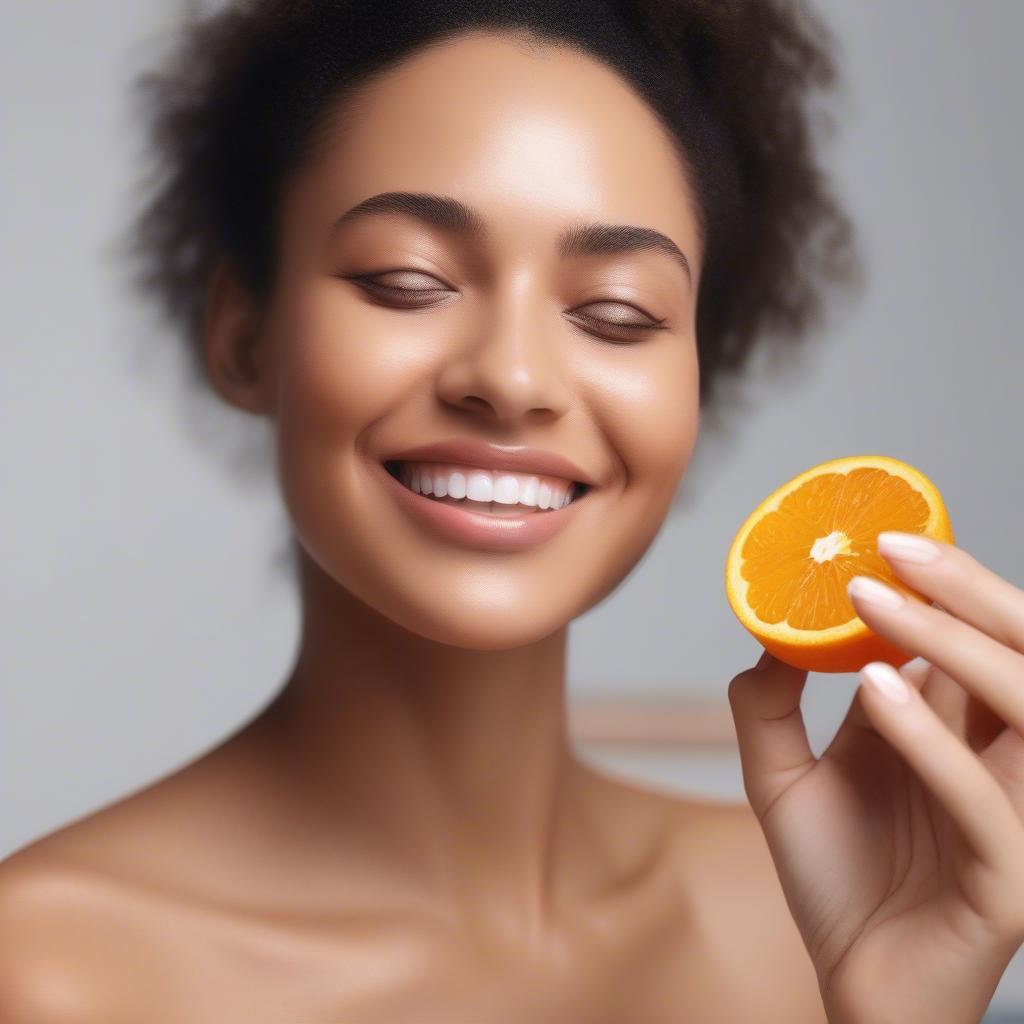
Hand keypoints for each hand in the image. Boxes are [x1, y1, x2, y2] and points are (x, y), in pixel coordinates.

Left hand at [727, 532, 1023, 1023]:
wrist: (851, 985)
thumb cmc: (836, 879)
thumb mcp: (783, 779)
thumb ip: (770, 707)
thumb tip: (760, 637)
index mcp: (958, 734)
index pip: (976, 640)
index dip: (946, 584)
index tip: (882, 536)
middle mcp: (1000, 764)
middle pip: (1019, 658)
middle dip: (968, 593)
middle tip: (892, 547)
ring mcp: (1015, 817)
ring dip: (951, 646)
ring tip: (873, 601)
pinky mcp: (1010, 879)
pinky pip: (986, 800)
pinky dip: (933, 741)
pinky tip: (876, 692)